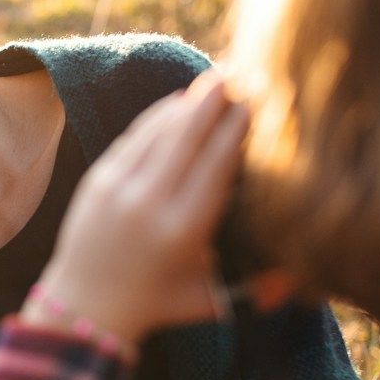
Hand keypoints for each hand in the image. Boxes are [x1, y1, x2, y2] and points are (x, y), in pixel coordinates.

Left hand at [29, 73, 247, 345]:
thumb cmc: (159, 304)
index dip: (235, 131)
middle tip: (239, 73)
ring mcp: (119, 188)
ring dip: (188, 103)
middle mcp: (149, 203)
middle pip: (187, 138)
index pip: (215, 166)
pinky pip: (134, 138)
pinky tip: (179, 102)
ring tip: (215, 80)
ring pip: (159, 131)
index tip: (255, 104)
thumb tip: (294, 281)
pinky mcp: (99, 180)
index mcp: (183, 231)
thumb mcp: (209, 303)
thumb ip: (254, 292)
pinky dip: (158, 117)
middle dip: (214, 103)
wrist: (85, 306)